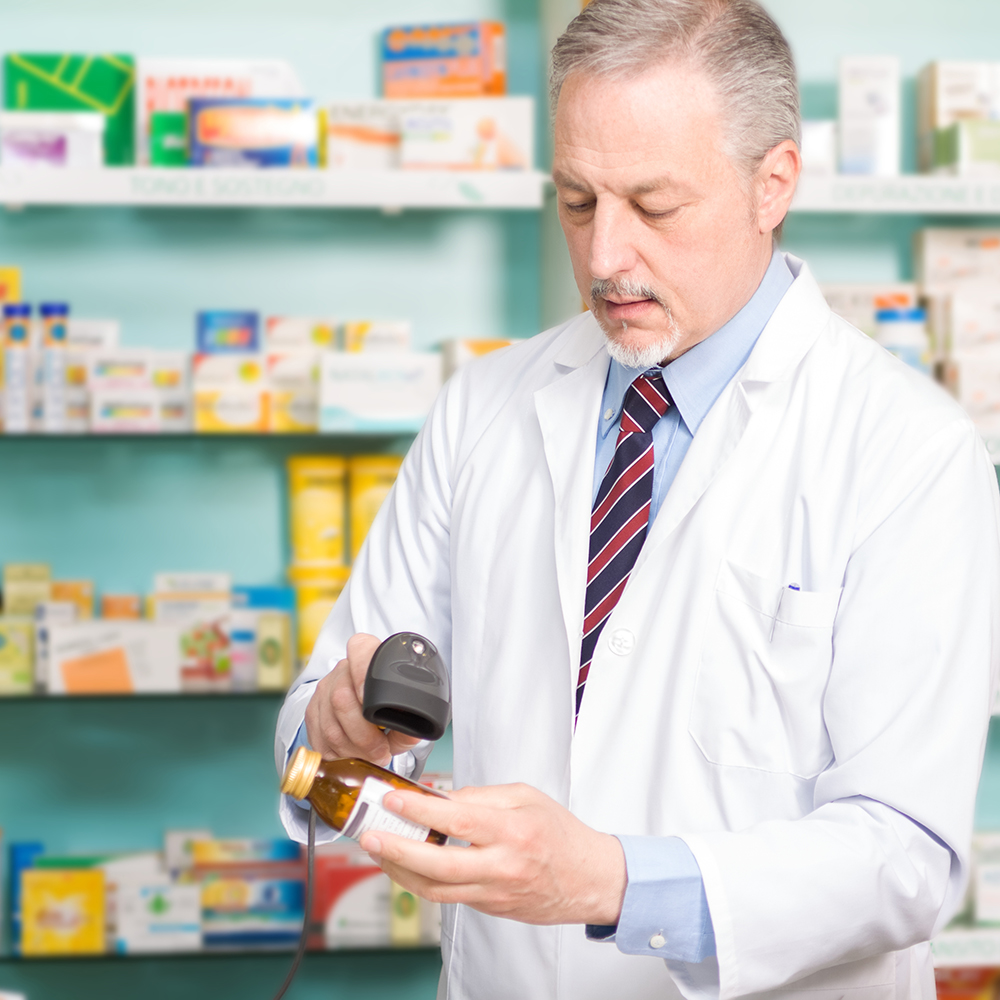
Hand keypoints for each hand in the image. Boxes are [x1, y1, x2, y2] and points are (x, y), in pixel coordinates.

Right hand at [305, 633, 421, 765]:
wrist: (363, 706)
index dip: (363, 675)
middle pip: (342, 699)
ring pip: (330, 726)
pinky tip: (353, 755)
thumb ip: (409, 721)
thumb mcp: (404, 711)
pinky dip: (338, 754)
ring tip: (371, 756)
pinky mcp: (312, 711)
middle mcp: (342, 671)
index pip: (361, 650)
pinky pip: (320, 739)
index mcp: (368, 658)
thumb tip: (412, 731)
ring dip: (353, 749)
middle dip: (364, 736)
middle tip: (381, 751)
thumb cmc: (389, 707)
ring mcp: (324, 690)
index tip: (374, 703)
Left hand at [359, 782, 626, 925]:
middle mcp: (502, 865)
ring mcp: (494, 892)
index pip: (458, 819)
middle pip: (438, 865)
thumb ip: (481, 796)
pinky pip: (448, 897)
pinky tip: (408, 866)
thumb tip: (440, 797)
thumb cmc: (560, 834)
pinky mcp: (490, 908)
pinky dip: (422, 882)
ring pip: (436, 889)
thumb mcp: (525, 797)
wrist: (590, 879)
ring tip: (379, 852)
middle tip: (371, 836)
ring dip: (401, 872)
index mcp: (512, 830)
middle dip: (397, 851)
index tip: (394, 800)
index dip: (420, 810)